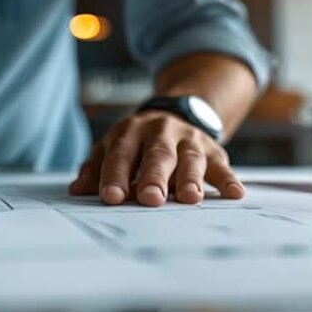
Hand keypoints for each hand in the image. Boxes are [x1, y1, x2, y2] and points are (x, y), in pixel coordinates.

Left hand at [68, 111, 244, 205]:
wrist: (178, 113)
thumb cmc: (137, 143)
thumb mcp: (114, 148)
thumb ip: (96, 168)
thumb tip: (77, 190)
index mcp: (130, 133)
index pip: (121, 156)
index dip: (115, 176)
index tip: (111, 197)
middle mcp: (160, 132)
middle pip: (157, 155)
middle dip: (154, 177)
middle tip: (150, 198)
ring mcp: (189, 141)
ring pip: (189, 159)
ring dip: (190, 178)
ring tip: (190, 198)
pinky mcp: (213, 151)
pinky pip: (222, 166)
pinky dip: (229, 180)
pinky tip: (234, 194)